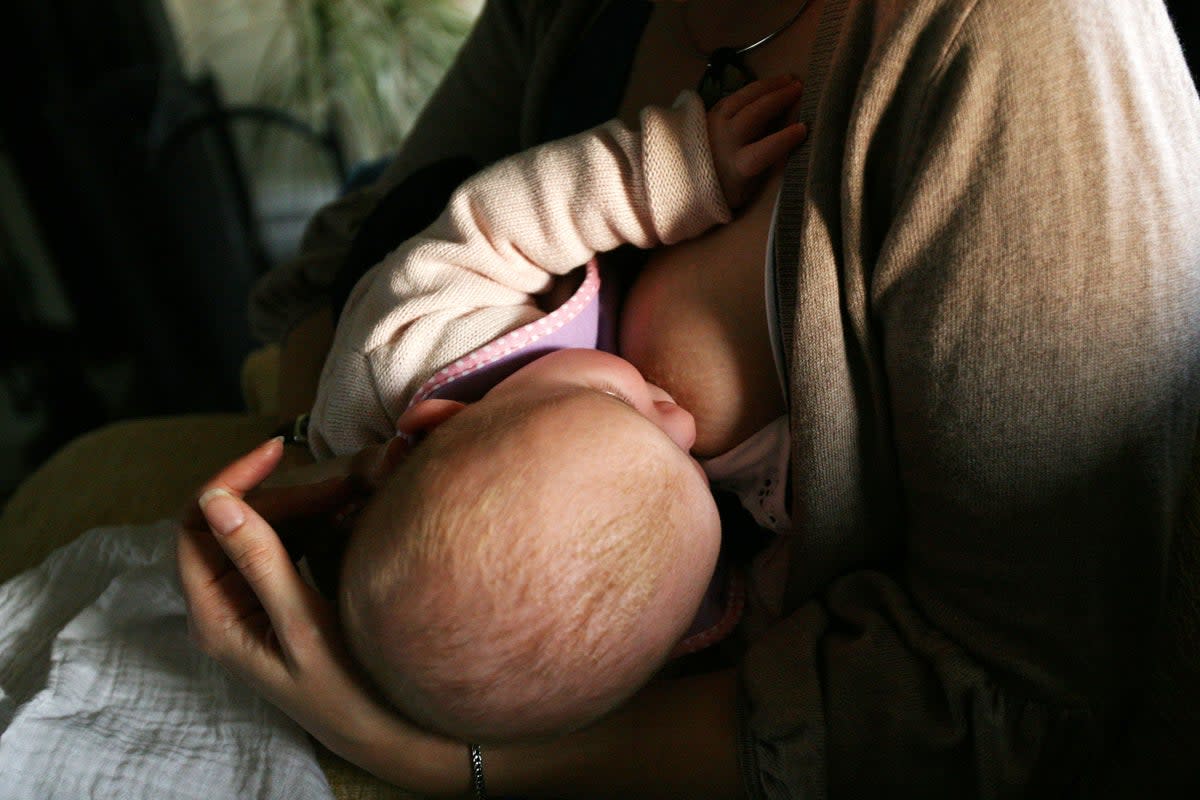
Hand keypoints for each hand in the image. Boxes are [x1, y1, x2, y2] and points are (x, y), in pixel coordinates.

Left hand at [177, 439, 464, 793]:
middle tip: (345, 480)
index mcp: (215, 615)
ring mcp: (252, 601)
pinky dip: (315, 520)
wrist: (385, 733)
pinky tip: (350, 514)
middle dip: (283, 490)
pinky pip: (286, 542)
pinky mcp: (281, 598)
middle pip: (232, 520)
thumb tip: (218, 502)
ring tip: (354, 490)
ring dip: (303, 501)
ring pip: (262, 527)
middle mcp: (225, 604)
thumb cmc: (345, 692)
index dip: (230, 480)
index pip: (195, 524)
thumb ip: (261, 564)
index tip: (278, 452)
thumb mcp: (303, 627)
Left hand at [706, 75, 806, 207]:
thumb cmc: (723, 188)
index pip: (763, 150)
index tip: (803, 128)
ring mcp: (714, 124)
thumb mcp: (745, 189)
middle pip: (753, 115)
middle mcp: (725, 141)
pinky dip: (752, 89)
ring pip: (742, 99)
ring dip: (768, 86)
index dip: (784, 139)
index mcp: (736, 166)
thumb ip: (764, 167)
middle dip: (778, 99)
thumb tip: (786, 143)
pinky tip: (767, 84)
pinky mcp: (709, 114)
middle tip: (799, 88)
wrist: (683, 181)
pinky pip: (733, 96)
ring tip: (788, 79)